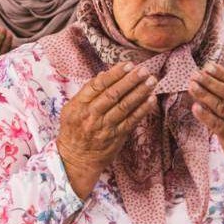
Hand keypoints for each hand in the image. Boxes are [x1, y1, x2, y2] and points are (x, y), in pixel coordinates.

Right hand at [57, 63, 158, 198]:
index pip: (98, 85)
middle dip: (130, 80)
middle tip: (143, 70)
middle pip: (113, 94)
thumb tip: (103, 74)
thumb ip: (86, 92)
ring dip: (140, 92)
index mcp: (79, 105)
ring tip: (151, 80)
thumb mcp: (71, 109)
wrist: (76, 159)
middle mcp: (92, 115)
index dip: (114, 74)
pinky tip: (151, 99)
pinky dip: (142, 109)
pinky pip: (132, 121)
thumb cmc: (74, 130)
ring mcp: (105, 127)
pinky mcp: (116, 137)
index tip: (127, 64)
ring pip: (124, 106)